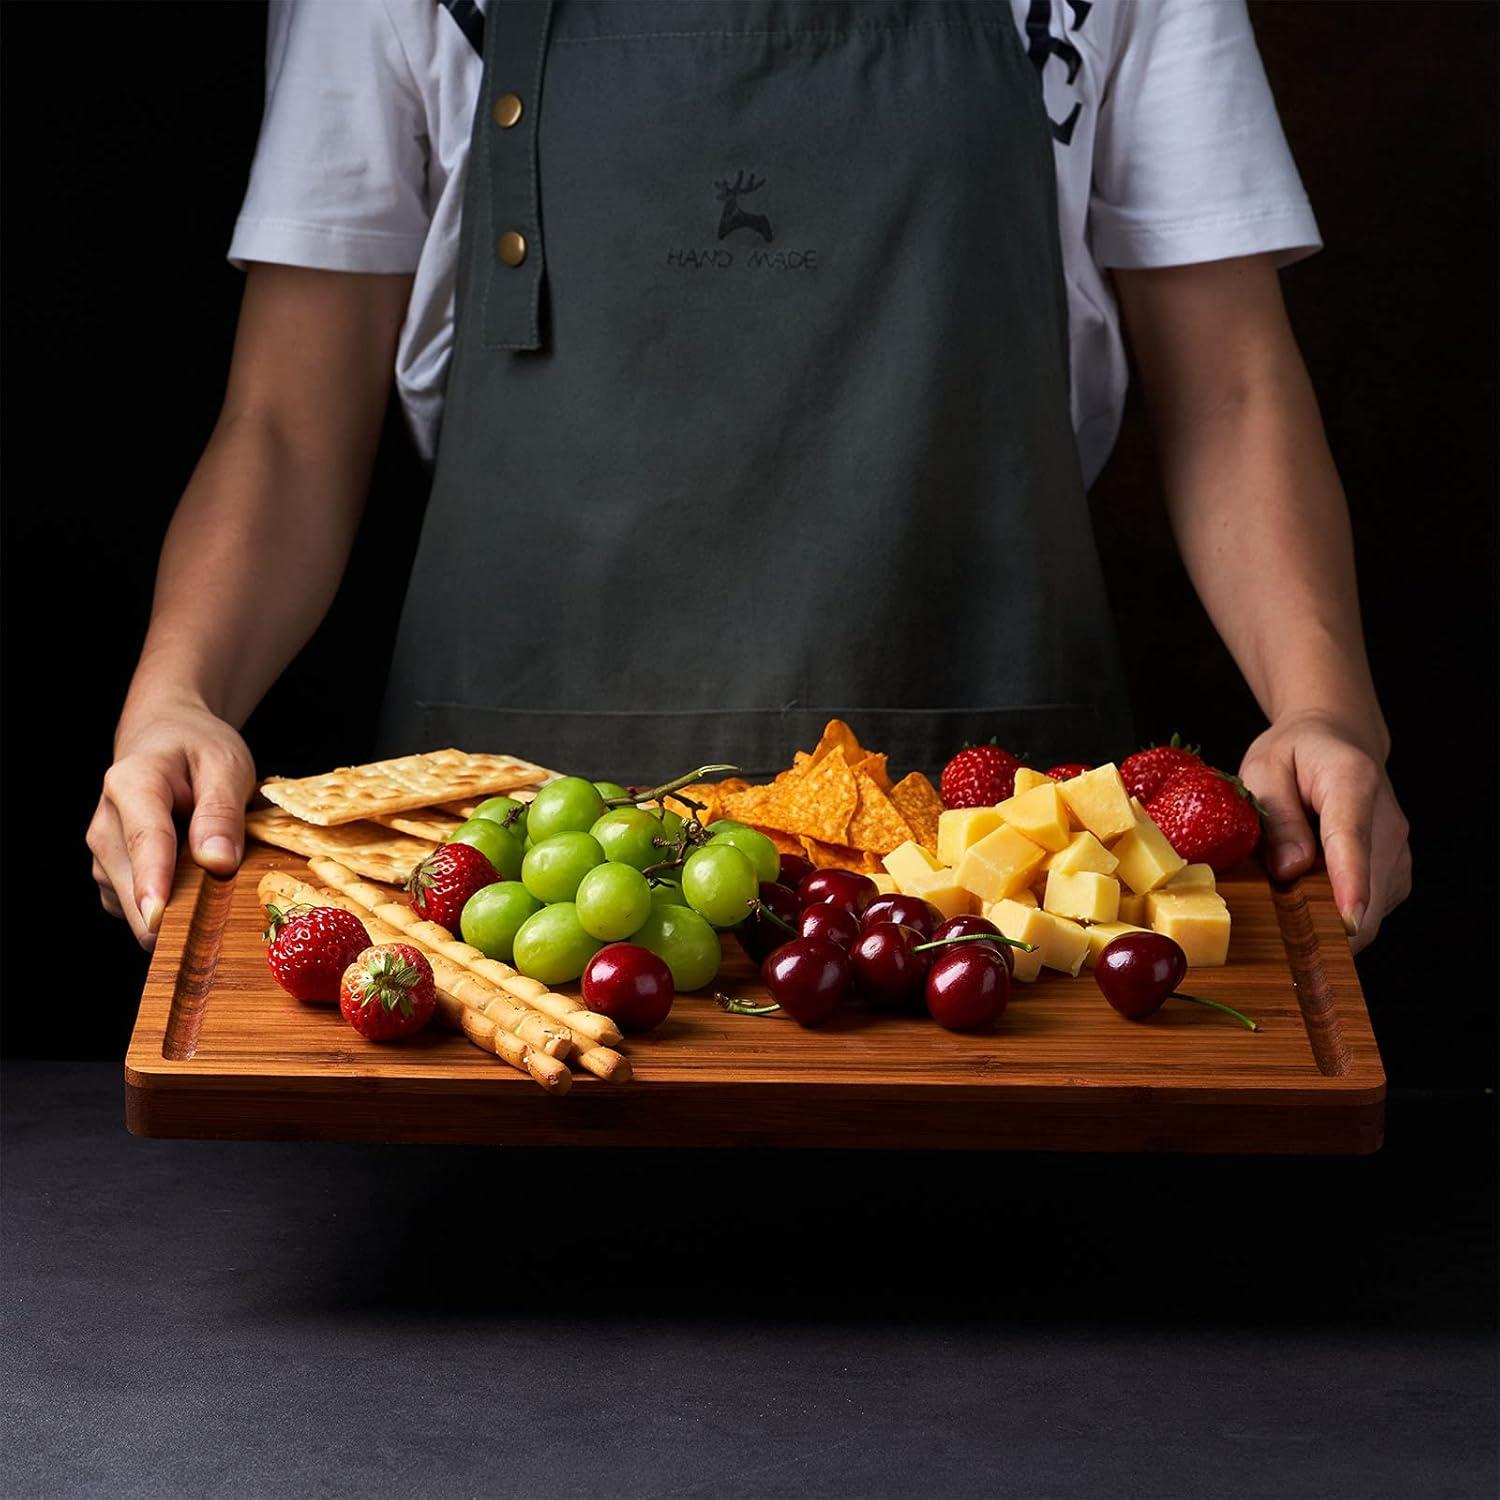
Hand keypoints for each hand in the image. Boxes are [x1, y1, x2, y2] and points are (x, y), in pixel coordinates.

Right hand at [87, 697, 254, 948]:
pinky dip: (168, 907)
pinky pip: (137, 907)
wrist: (164, 738)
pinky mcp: (110, 875)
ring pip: (133, 902)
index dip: (152, 881)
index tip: (157, 918)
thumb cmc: (197, 749)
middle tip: (227, 913)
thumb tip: (219, 863)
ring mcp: (103, 853)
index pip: (144, 839)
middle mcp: (106, 822)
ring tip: (211, 879)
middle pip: (132, 882)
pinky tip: (192, 882)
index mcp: (132, 784)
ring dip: (175, 907)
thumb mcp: (226, 766)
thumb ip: (222, 813)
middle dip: (176, 908)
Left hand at [1239, 711, 1409, 951]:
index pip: (1353, 840)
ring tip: (1286, 893)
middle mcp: (1387, 822)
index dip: (1350, 884)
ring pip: (1368, 911)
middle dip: (1323, 921)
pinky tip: (1308, 890)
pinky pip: (1366, 911)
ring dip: (1326, 919)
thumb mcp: (1266, 768)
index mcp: (1352, 784)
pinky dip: (1334, 914)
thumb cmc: (1296, 754)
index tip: (1347, 920)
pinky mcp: (1395, 875)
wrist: (1340, 741)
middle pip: (1368, 891)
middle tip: (1272, 925)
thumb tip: (1290, 869)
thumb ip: (1276, 816)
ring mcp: (1398, 853)